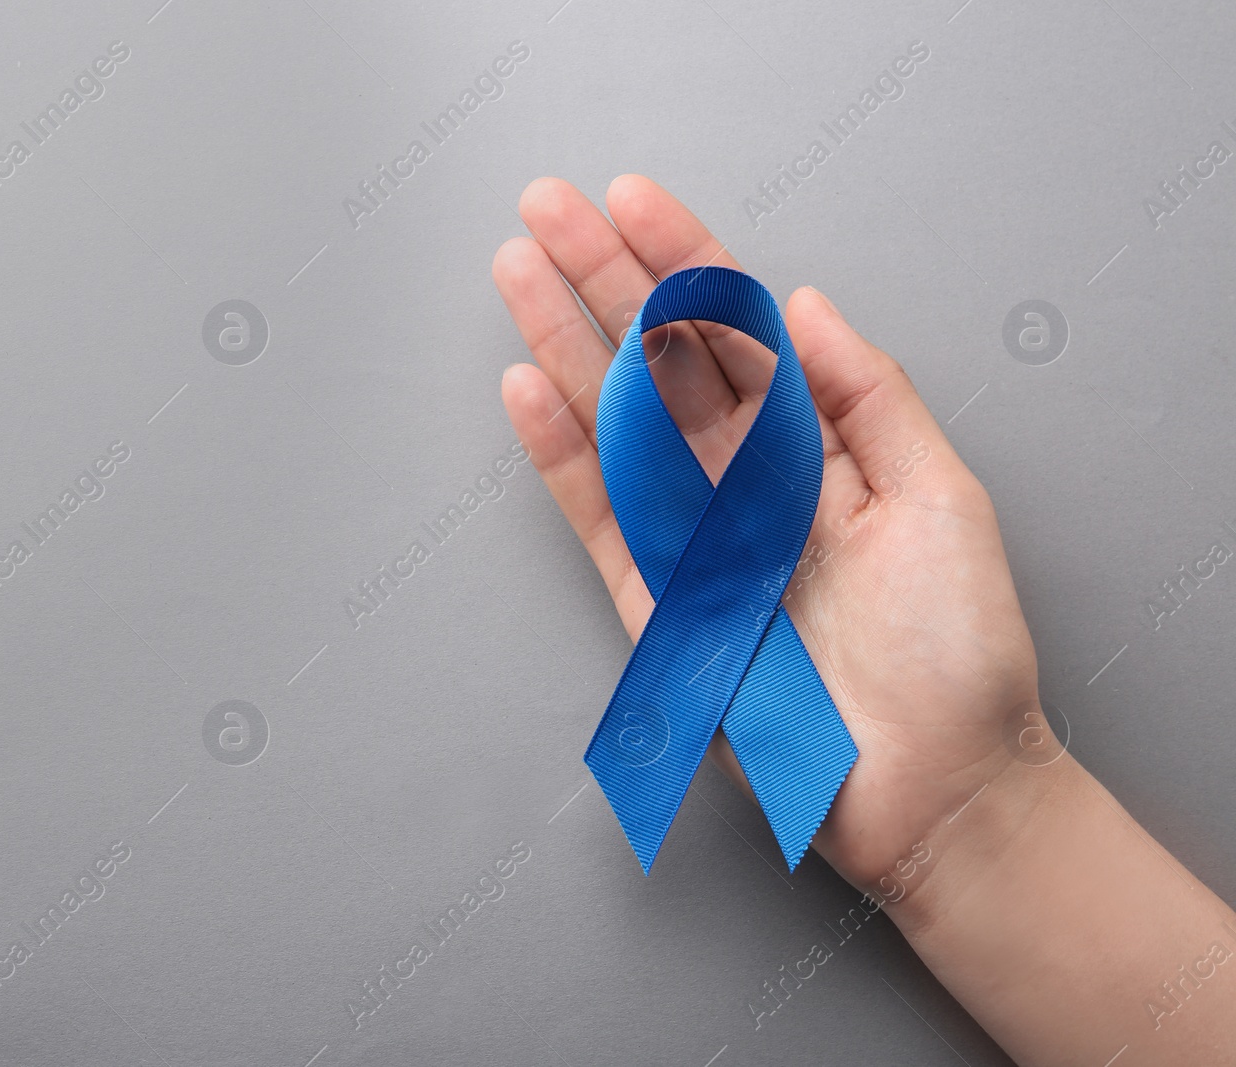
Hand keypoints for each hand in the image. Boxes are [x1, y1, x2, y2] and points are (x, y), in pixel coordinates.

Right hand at [491, 174, 1039, 889]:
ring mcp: (698, 540)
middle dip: (603, 281)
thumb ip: (868, 396)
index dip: (684, 263)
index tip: (633, 201)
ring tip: (516, 273)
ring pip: (617, 424)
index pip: (739, 334)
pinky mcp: (660, 605)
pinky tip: (528, 390)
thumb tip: (803, 305)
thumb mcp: (943, 498)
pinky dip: (562, 454)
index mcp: (819, 448)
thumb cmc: (959, 654)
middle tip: (545, 209)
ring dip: (563, 346)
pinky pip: (602, 516)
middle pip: (661, 361)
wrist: (935, 788)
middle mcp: (749, 484)